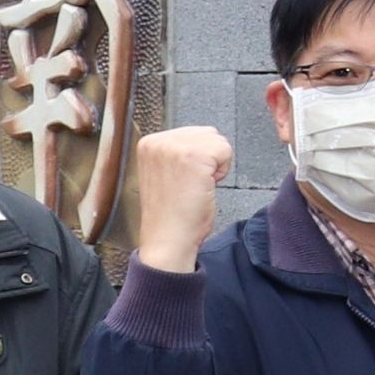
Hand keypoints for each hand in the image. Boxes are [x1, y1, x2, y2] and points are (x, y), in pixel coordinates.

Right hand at [131, 125, 235, 273]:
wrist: (167, 240)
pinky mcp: (192, 156)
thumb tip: (204, 139)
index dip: (199, 159)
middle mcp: (158, 141)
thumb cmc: (171, 215)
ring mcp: (174, 147)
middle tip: (192, 185)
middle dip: (209, 159)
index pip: (193, 133)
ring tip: (197, 186)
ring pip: (218, 141)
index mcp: (149, 143)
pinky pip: (225, 151)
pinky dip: (222, 171)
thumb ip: (177, 153)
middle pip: (208, 134)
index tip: (183, 181)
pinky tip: (205, 188)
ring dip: (216, 165)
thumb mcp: (166, 173)